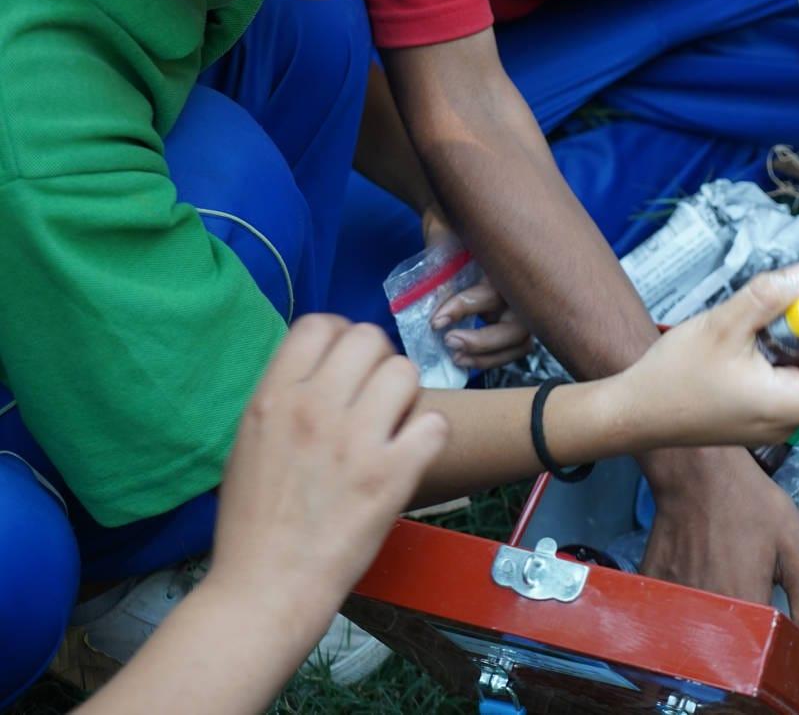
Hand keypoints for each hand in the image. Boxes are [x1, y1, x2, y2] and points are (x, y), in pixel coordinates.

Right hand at [205, 316, 447, 629]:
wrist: (265, 588)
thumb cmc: (252, 522)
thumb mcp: (249, 443)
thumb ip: (284, 400)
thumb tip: (319, 368)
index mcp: (274, 398)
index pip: (319, 325)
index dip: (340, 336)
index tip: (346, 362)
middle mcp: (315, 408)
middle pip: (369, 338)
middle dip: (378, 361)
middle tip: (376, 395)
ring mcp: (357, 440)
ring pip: (406, 372)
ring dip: (406, 396)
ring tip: (395, 425)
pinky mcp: (393, 474)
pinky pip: (435, 423)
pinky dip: (430, 436)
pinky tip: (413, 454)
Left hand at [421, 203, 533, 368]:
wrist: (455, 218)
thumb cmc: (449, 226)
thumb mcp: (444, 242)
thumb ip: (442, 270)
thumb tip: (436, 307)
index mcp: (509, 259)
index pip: (494, 293)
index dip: (466, 308)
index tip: (436, 320)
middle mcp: (520, 283)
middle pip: (519, 326)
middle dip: (484, 341)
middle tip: (450, 341)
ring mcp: (518, 300)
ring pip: (520, 340)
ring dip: (489, 356)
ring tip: (456, 356)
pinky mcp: (508, 315)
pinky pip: (512, 346)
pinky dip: (491, 358)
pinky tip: (463, 359)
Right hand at [617, 264, 798, 447]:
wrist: (635, 412)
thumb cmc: (674, 375)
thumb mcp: (722, 324)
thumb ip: (768, 297)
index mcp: (783, 407)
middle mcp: (787, 421)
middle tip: (786, 303)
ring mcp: (774, 421)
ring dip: (797, 340)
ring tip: (761, 320)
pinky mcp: (761, 414)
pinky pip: (789, 381)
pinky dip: (781, 354)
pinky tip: (751, 338)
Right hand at [641, 448, 798, 643]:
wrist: (697, 472)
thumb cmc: (748, 503)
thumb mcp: (798, 550)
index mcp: (746, 608)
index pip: (767, 663)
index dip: (781, 659)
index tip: (787, 640)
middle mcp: (706, 614)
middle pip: (732, 657)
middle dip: (750, 642)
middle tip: (753, 596)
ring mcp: (675, 604)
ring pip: (703, 639)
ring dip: (720, 626)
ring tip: (727, 580)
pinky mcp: (655, 592)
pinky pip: (676, 618)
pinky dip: (692, 609)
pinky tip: (703, 576)